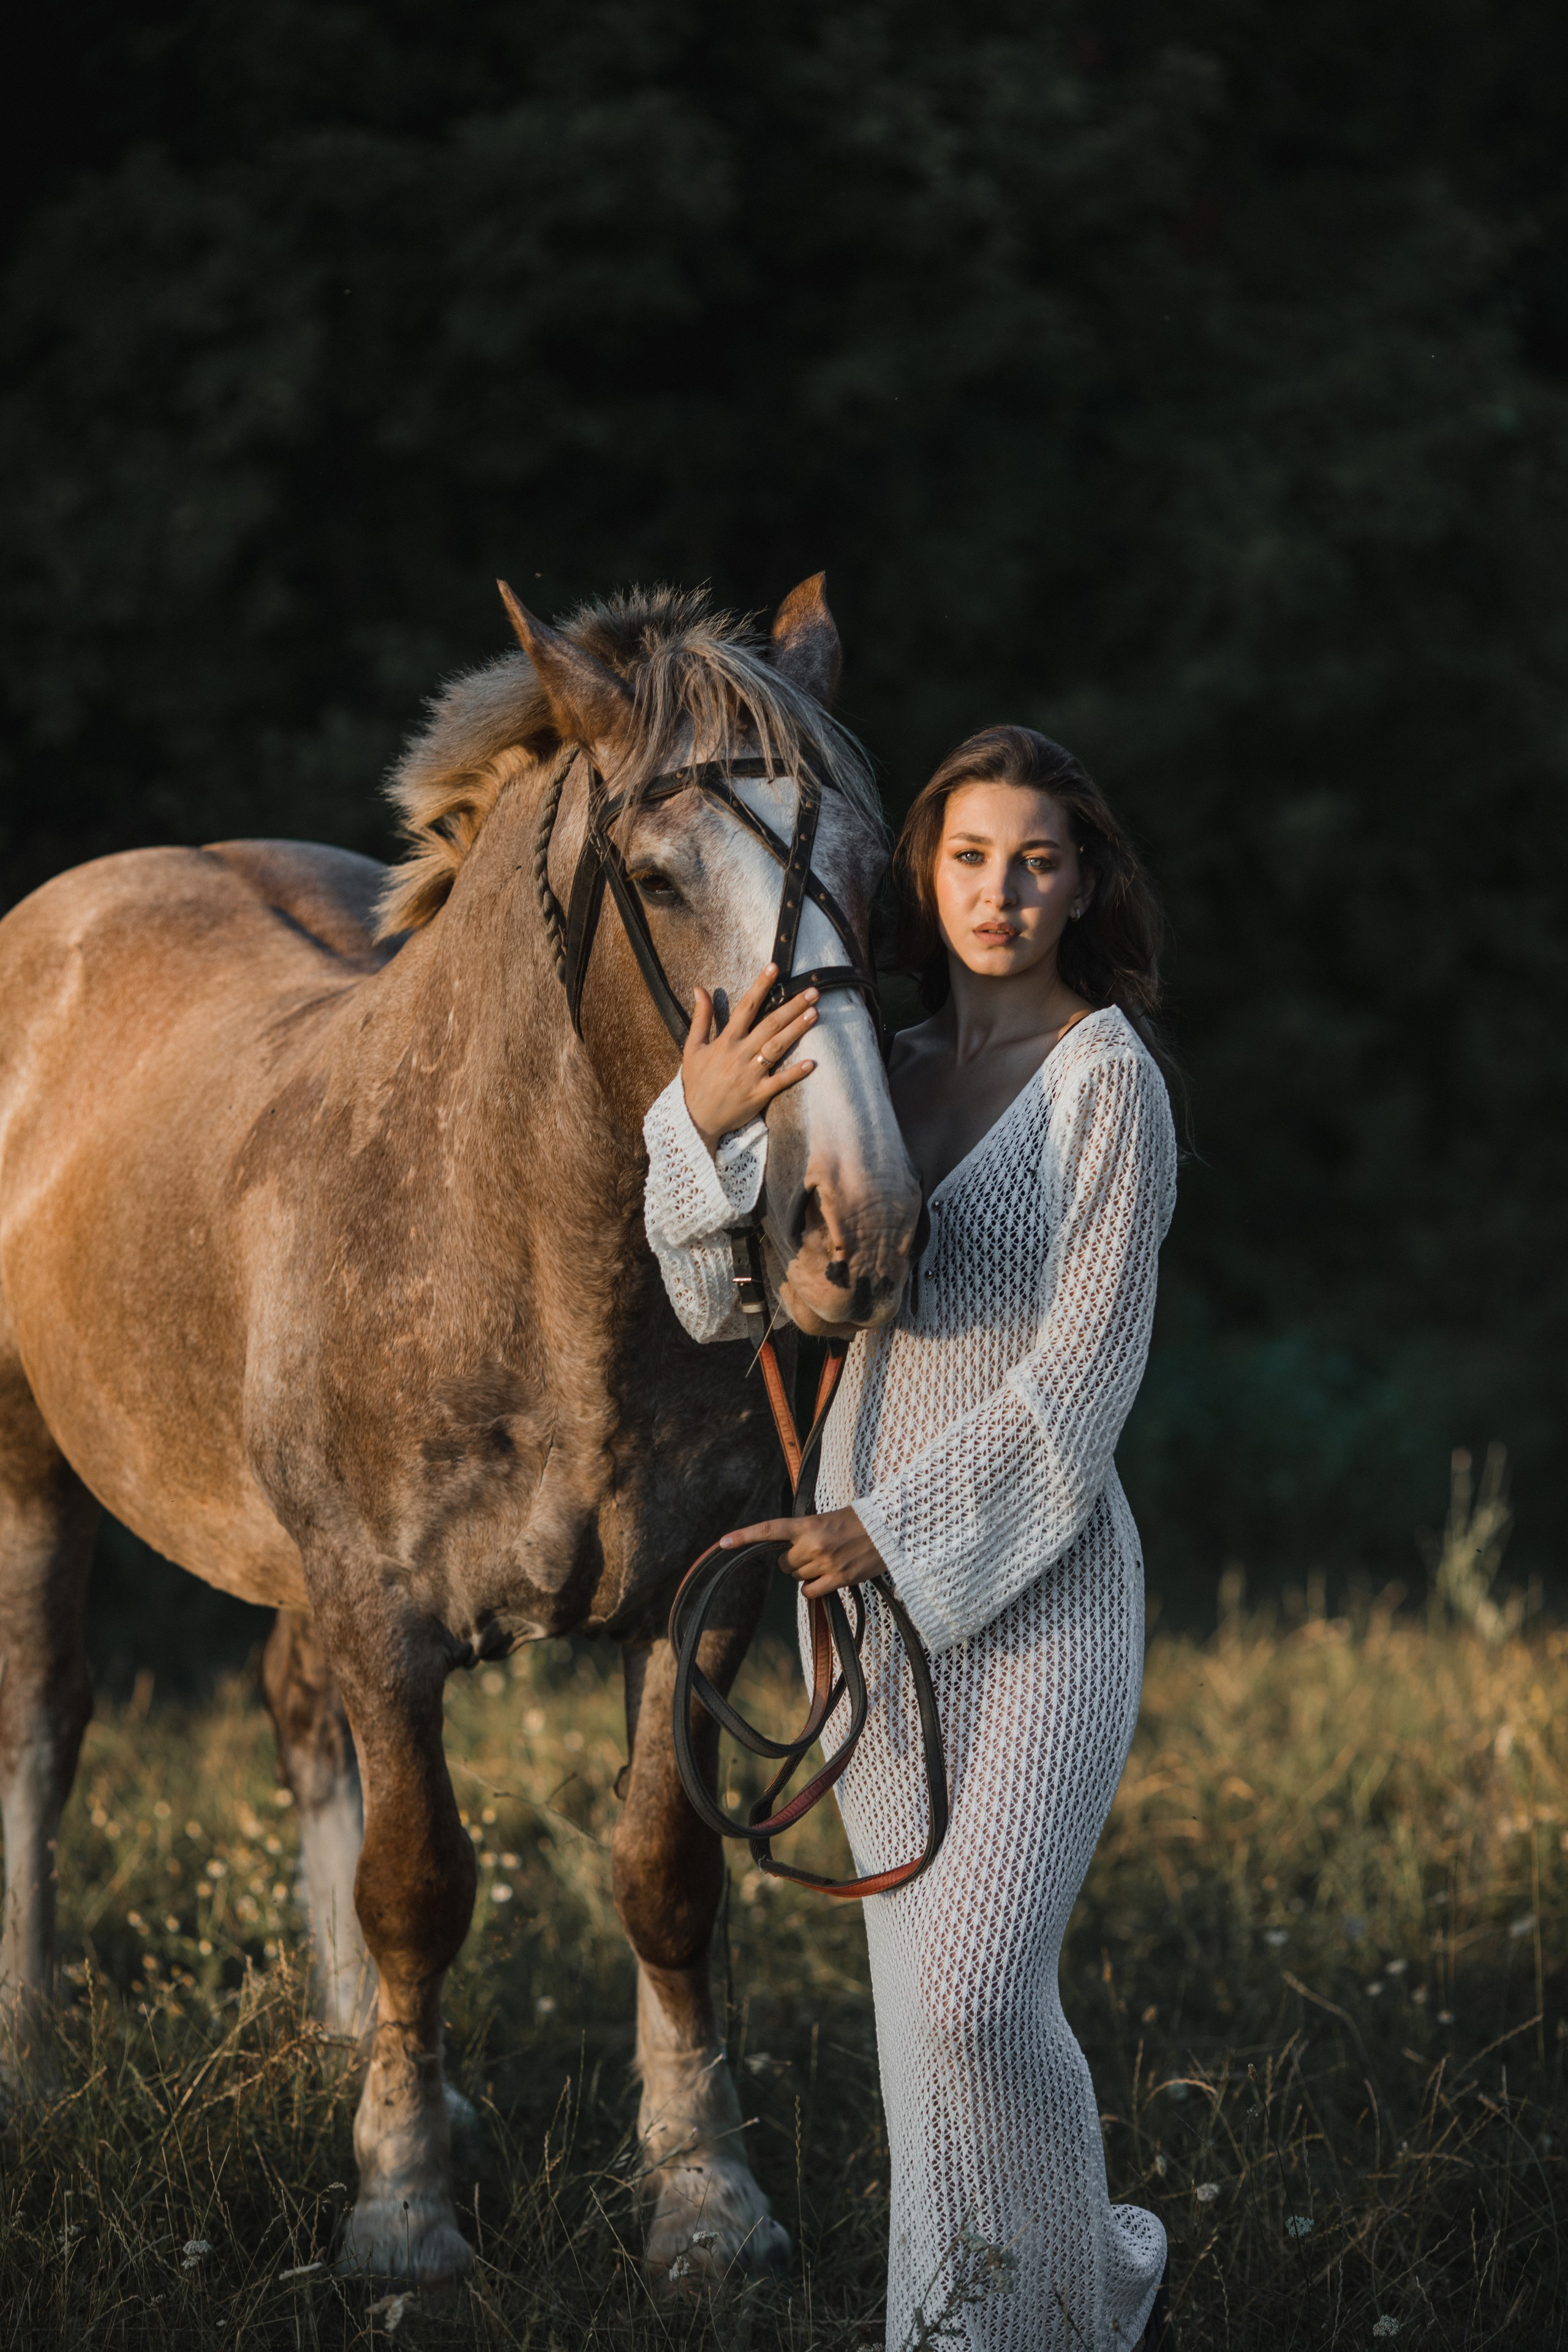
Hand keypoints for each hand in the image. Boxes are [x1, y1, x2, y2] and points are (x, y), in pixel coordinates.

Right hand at [681, 962, 818, 1153]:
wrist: (694, 1118)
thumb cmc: (696, 1081)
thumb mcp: (692, 1047)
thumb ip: (700, 1018)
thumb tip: (699, 988)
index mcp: (726, 1041)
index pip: (745, 1007)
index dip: (760, 986)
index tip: (775, 968)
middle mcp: (740, 1054)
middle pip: (770, 1024)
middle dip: (792, 1006)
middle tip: (813, 991)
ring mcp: (750, 1074)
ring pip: (777, 1048)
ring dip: (797, 1030)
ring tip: (815, 1014)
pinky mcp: (758, 1094)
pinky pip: (780, 1082)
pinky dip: (795, 1073)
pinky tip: (811, 1062)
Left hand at [718, 1506, 884, 1599]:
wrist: (891, 1529)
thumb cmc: (859, 1520)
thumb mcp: (828, 1518)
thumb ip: (806, 1531)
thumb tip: (789, 1552)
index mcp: (808, 1524)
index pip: (769, 1530)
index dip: (744, 1536)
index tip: (722, 1543)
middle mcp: (813, 1544)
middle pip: (785, 1563)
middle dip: (794, 1561)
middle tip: (814, 1551)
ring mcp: (825, 1563)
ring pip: (798, 1578)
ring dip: (807, 1573)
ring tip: (829, 1560)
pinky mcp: (839, 1579)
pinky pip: (810, 1592)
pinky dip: (814, 1589)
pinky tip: (828, 1579)